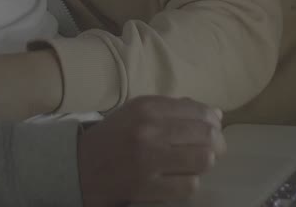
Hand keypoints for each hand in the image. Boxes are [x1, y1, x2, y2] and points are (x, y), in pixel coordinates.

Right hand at [78, 96, 224, 206]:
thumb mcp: (139, 112)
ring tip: (194, 163)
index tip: (212, 129)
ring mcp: (148, 160)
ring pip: (203, 160)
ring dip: (203, 163)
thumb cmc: (114, 136)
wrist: (78, 166)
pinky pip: (189, 185)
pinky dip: (189, 182)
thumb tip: (217, 114)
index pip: (200, 112)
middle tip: (211, 149)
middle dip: (216, 143)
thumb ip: (176, 109)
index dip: (213, 123)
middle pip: (206, 136)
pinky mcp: (147, 188)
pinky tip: (179, 178)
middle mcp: (149, 130)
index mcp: (148, 107)